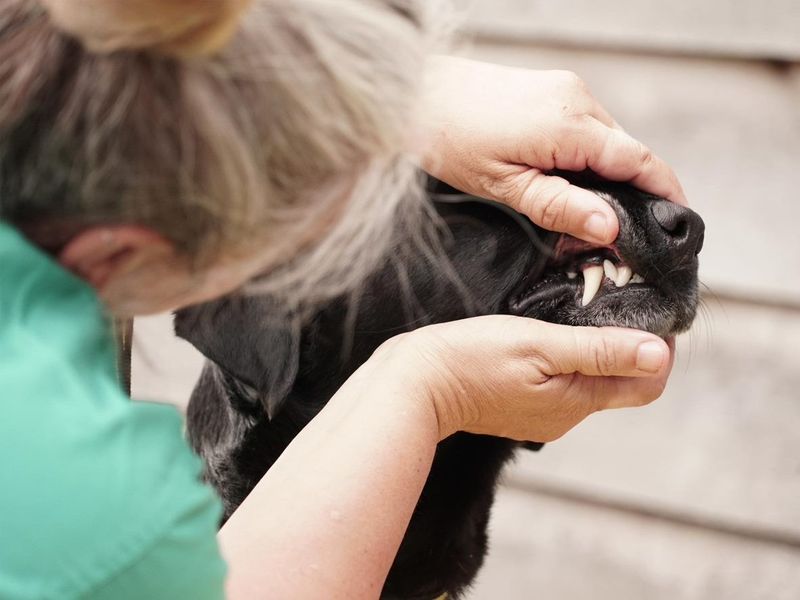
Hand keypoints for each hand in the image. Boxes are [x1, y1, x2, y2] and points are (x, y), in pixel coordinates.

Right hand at [368, 316, 673, 441]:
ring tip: (581, 308)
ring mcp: (545, 413)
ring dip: (597, 347)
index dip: (658, 348)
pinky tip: (550, 331)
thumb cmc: (471, 358)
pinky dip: (568, 357)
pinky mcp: (524, 405)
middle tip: (614, 298)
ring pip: (592, 379)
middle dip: (629, 344)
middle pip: (622, 381)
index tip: (648, 308)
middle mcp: (568, 415)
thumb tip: (659, 353)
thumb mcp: (539, 344)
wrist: (416, 384)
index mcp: (578, 402)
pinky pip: (563, 382)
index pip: (649, 384)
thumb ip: (599, 350)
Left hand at [420, 56, 686, 245]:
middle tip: (627, 235)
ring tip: (590, 214)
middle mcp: (578, 100)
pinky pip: (586, 129)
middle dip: (634, 193)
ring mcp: (567, 90)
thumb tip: (611, 228)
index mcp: (571, 125)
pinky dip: (587, 158)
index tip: (678, 223)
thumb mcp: (505, 186)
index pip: (639, 161)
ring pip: (607, 142)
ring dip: (607, 176)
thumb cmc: (449, 139)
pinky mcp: (554, 91)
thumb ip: (561, 207)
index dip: (665, 193)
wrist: (414, 96)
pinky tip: (567, 182)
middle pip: (627, 153)